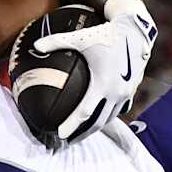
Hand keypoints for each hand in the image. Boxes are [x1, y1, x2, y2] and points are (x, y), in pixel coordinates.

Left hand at [34, 0, 156, 142]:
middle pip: (97, 122)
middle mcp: (115, 92)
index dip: (71, 125)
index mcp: (101, 84)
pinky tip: (100, 117)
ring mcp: (125, 93)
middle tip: (68, 141)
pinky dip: (108, 115)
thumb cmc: (105, 34)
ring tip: (82, 132)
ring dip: (96, 127)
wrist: (135, 31)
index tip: (60, 134)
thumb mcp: (80, 37)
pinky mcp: (131, 90)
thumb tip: (35, 45)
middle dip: (83, 134)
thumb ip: (56, 42)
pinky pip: (119, 110)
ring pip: (110, 118)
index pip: (84, 112)